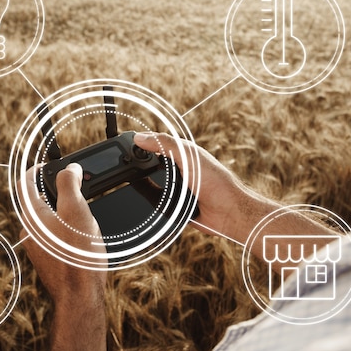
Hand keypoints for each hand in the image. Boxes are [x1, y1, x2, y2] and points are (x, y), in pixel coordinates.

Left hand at [17, 163, 106, 350]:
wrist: (80, 295)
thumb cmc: (77, 253)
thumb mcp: (76, 209)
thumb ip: (69, 183)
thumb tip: (69, 169)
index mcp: (32, 215)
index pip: (26, 183)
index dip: (36, 168)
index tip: (49, 164)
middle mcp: (29, 231)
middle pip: (37, 201)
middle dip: (55, 191)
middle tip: (75, 187)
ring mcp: (37, 248)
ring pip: (46, 220)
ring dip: (61, 211)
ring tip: (83, 213)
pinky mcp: (47, 260)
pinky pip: (52, 237)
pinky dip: (64, 230)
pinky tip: (82, 237)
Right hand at [134, 132, 335, 270]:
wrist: (228, 213)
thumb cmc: (215, 181)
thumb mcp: (188, 156)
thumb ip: (165, 145)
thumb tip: (140, 137)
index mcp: (182, 154)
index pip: (156, 145)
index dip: (141, 144)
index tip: (124, 145)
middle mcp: (178, 170)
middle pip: (150, 166)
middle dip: (137, 167)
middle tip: (122, 166)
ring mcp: (176, 189)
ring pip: (150, 186)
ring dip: (143, 186)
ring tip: (130, 184)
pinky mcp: (174, 208)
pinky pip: (155, 205)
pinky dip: (149, 203)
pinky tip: (141, 202)